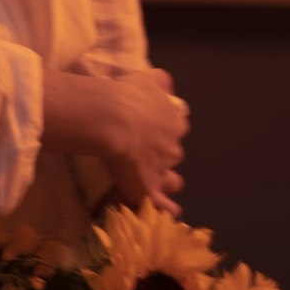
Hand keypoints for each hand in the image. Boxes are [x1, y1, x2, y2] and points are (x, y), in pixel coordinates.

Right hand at [102, 68, 189, 217]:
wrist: (114, 119)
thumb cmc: (127, 95)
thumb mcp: (146, 78)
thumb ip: (161, 81)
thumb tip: (168, 85)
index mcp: (175, 123)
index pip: (176, 128)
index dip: (163, 129)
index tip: (150, 129)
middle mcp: (174, 148)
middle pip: (173, 154)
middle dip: (162, 154)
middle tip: (143, 152)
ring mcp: (163, 171)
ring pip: (171, 179)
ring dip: (164, 180)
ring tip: (148, 179)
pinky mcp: (150, 190)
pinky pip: (165, 207)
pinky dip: (166, 210)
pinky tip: (163, 211)